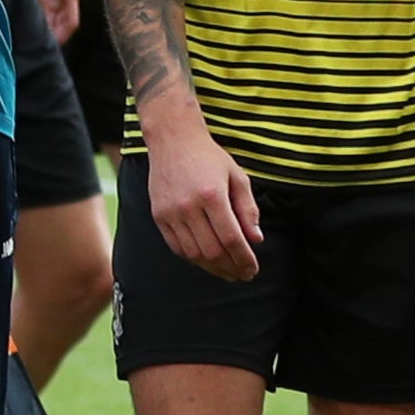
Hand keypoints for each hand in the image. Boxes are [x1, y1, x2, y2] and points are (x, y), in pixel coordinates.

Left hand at [25, 0, 79, 43]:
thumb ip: (41, 3)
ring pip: (52, 16)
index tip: (47, 46)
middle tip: (34, 42)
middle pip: (61, 22)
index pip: (71, 23)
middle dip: (50, 32)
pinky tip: (25, 16)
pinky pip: (44, 7)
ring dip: (43, 23)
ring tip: (28, 31)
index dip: (61, 37)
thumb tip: (42, 24)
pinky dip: (37, 13)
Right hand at [145, 119, 263, 280]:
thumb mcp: (237, 176)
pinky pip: (177, 247)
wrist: (173, 140)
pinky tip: (207, 260)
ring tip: (228, 272)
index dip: (244, 259)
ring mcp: (170, 212)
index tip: (253, 269)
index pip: (231, 238)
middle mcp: (188, 206)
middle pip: (212, 251)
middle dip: (231, 268)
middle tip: (243, 274)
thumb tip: (256, 240)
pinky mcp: (159, 216)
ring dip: (213, 268)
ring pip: (193, 254)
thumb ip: (248, 209)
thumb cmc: (210, 157)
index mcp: (212, 194)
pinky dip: (194, 258)